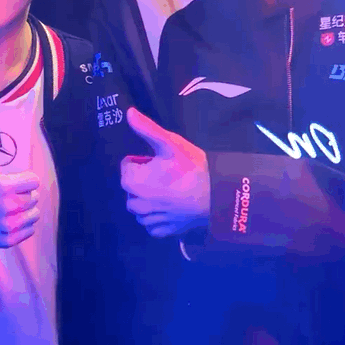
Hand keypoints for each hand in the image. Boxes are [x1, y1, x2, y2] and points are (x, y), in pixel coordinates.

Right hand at [0, 133, 38, 247]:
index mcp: (4, 187)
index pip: (33, 181)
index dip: (27, 180)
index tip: (18, 182)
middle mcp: (9, 207)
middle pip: (34, 198)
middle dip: (27, 194)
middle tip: (15, 195)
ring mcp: (9, 225)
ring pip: (34, 214)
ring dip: (29, 210)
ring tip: (16, 207)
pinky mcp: (8, 239)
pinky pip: (29, 231)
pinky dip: (26, 225)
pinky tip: (14, 219)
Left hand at [121, 108, 209, 236]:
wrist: (217, 196)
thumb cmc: (192, 168)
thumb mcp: (170, 143)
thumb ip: (147, 129)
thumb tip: (128, 112)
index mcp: (132, 182)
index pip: (127, 166)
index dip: (143, 160)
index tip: (160, 160)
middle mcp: (135, 204)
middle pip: (131, 186)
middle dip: (143, 179)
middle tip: (166, 173)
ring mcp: (149, 220)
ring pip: (139, 206)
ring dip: (148, 198)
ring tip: (168, 189)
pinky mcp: (162, 232)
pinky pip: (151, 223)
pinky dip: (157, 215)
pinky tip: (171, 206)